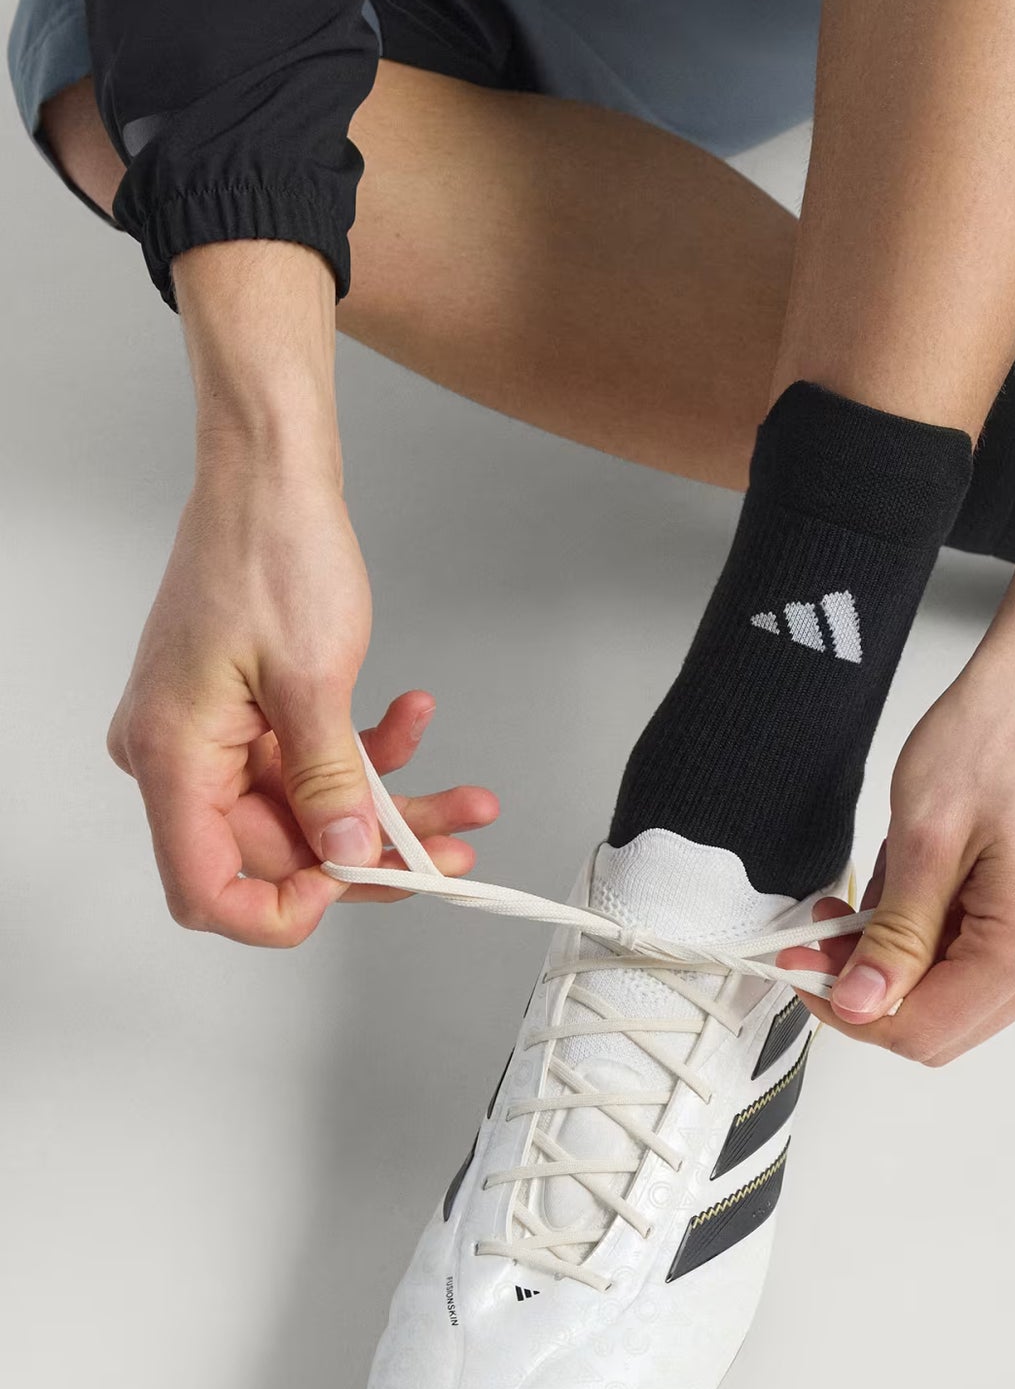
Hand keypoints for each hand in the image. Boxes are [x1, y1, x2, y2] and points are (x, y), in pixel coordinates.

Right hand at [108, 456, 496, 945]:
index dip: (282, 909)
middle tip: (453, 851)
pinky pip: (313, 761)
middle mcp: (182, 754)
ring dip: (391, 806)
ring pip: (311, 809)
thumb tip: (348, 855)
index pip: (207, 888)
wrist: (270, 479)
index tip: (356, 893)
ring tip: (467, 799)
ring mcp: (216, 735)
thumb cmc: (269, 552)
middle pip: (278, 850)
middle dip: (373, 852)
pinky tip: (413, 720)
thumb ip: (331, 782)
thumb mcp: (313, 681)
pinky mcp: (249, 715)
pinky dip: (370, 753)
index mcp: (173, 755)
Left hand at [779, 631, 1014, 1064]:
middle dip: (874, 990)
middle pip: (947, 1026)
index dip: (852, 1010)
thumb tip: (861, 1005)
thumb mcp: (923, 837)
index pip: (927, 1029)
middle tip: (820, 935)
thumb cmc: (994, 736)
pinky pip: (984, 962)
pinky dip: (935, 943)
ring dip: (902, 966)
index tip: (802, 967)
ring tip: (865, 901)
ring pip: (962, 998)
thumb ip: (894, 936)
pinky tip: (910, 894)